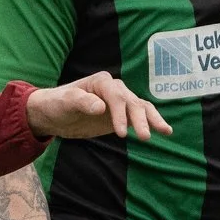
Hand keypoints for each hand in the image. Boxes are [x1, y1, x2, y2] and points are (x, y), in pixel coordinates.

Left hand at [26, 73, 172, 141]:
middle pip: (132, 103)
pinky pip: (140, 116)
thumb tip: (101, 107)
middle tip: (144, 137)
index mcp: (102, 82)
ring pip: (141, 108)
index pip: (116, 97)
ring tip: (165, 132)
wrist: (54, 113)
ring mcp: (120, 101)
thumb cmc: (57, 104)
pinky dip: (152, 122)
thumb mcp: (65, 102)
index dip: (120, 114)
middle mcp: (115, 88)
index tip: (121, 134)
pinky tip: (165, 131)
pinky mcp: (122, 114)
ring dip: (152, 120)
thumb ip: (81, 102)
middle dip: (140, 120)